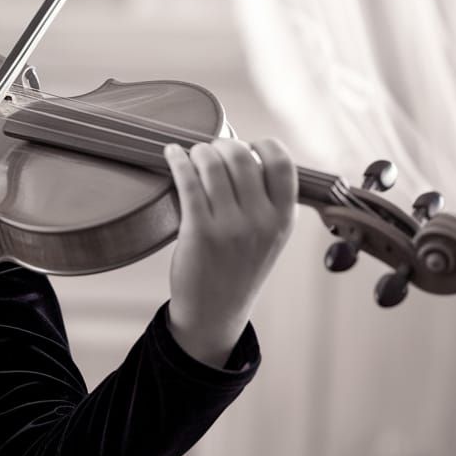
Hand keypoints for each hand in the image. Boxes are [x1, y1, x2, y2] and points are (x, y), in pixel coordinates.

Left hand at [162, 138, 296, 366]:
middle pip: (242, 157)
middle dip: (222, 145)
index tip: (247, 145)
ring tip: (192, 154)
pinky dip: (177, 160)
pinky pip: (188, 183)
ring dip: (199, 151)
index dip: (262, 145)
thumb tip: (248, 153)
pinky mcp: (199, 232)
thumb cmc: (239, 267)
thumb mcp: (270, 237)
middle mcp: (261, 221)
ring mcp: (230, 227)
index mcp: (284, 219)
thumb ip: (268, 201)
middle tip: (211, 150)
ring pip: (213, 165)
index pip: (282, 164)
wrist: (215, 311)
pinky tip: (171, 153)